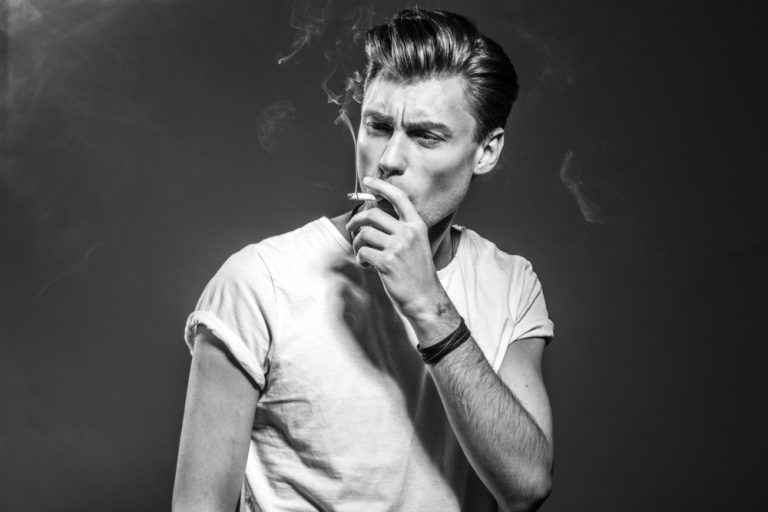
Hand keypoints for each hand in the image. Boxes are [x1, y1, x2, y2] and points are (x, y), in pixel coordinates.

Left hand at [345, 177, 448, 323]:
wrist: (425, 297)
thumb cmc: (417, 273)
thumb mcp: (416, 245)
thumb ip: (400, 230)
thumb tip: (372, 218)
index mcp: (417, 225)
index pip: (399, 197)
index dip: (382, 186)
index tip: (368, 181)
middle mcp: (408, 233)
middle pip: (373, 214)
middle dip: (356, 221)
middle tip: (352, 230)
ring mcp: (398, 247)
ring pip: (364, 234)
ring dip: (356, 243)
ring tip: (361, 254)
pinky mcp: (387, 261)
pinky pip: (362, 252)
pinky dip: (360, 259)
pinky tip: (367, 265)